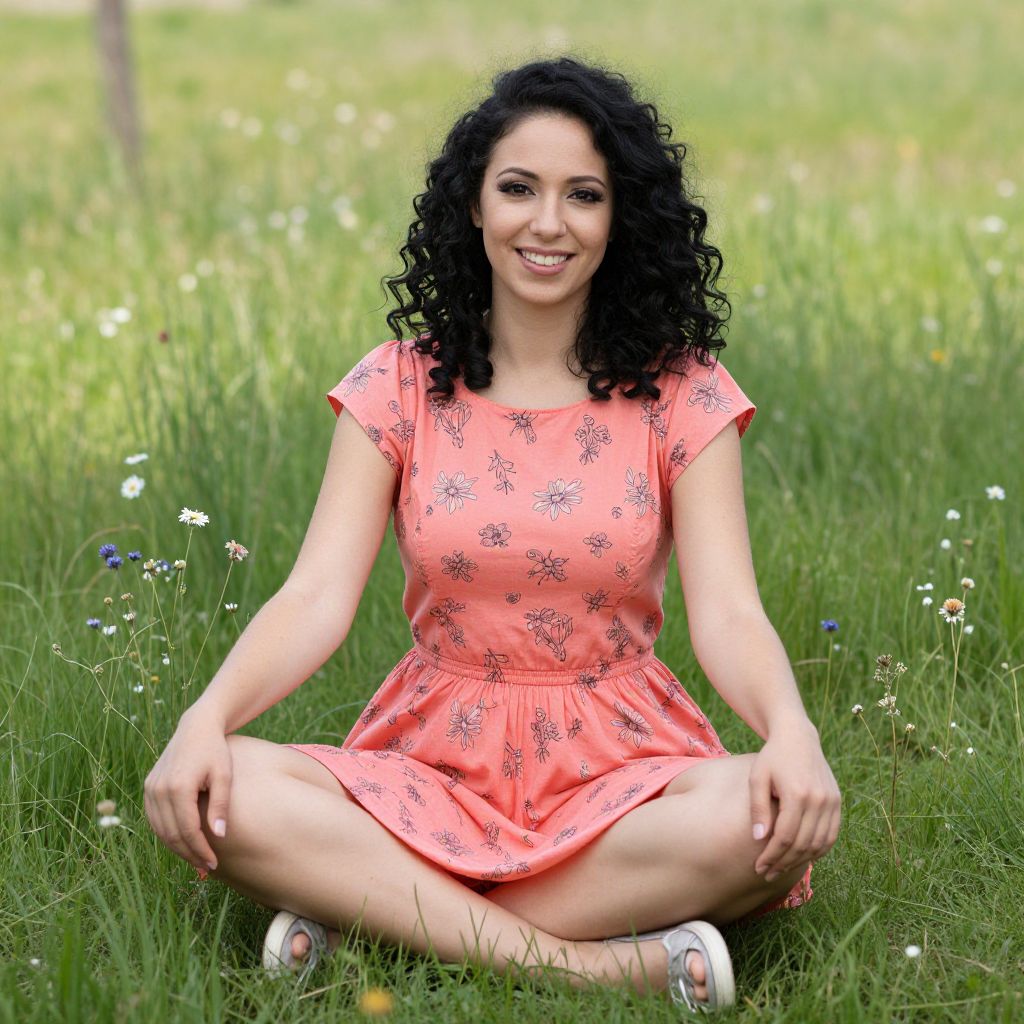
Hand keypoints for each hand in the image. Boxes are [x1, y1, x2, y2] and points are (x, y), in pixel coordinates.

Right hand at [143, 708, 232, 875]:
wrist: (196, 727)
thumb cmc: (216, 750)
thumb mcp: (224, 775)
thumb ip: (220, 805)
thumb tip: (219, 836)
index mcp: (178, 786)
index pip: (187, 830)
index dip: (200, 850)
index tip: (214, 863)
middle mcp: (159, 789)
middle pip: (171, 834)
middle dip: (189, 854)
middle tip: (206, 868)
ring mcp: (150, 788)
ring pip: (160, 830)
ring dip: (177, 848)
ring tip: (197, 860)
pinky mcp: (149, 787)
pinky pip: (155, 819)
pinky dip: (167, 834)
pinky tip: (184, 842)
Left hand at [749, 718, 840, 881]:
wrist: (798, 737)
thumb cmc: (772, 757)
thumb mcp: (758, 778)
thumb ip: (758, 808)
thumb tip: (760, 839)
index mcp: (798, 793)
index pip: (786, 837)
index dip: (772, 856)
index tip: (758, 867)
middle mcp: (819, 799)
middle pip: (803, 844)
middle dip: (784, 862)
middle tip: (767, 873)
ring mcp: (832, 801)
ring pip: (819, 843)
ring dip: (800, 861)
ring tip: (780, 868)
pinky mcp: (837, 802)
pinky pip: (831, 835)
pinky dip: (817, 850)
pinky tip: (801, 856)